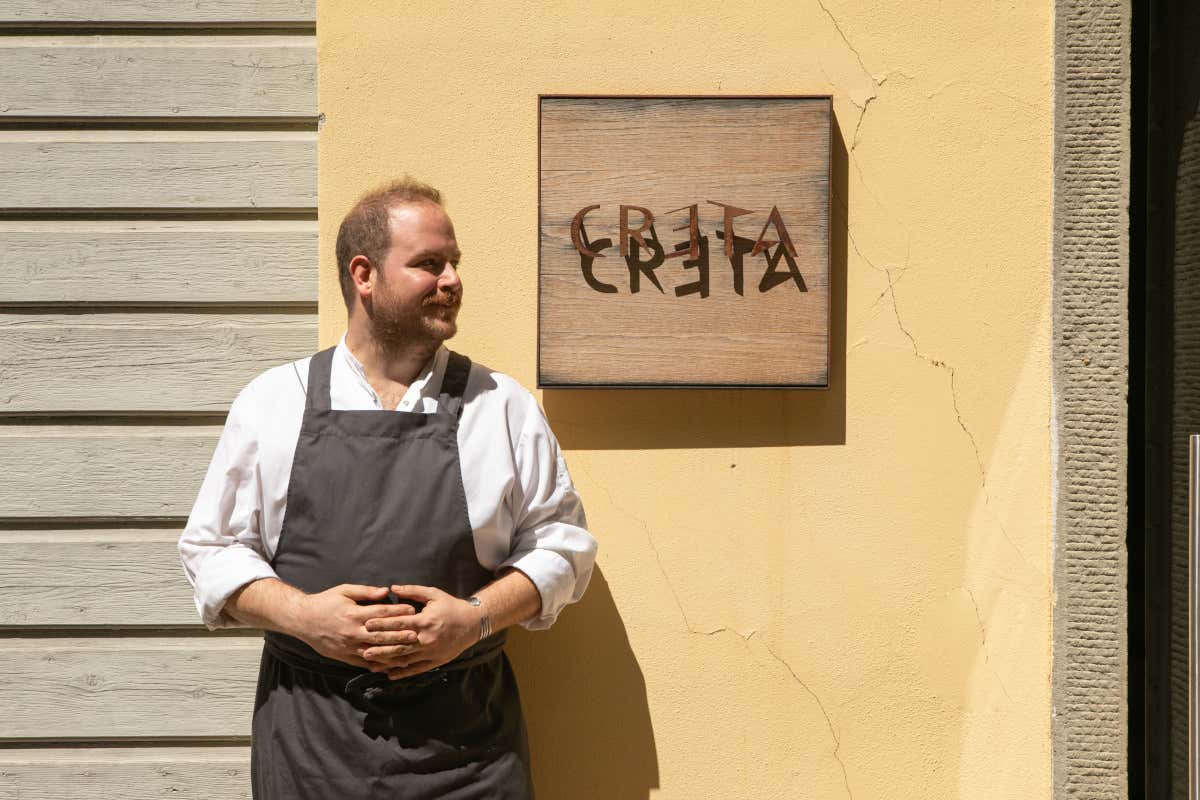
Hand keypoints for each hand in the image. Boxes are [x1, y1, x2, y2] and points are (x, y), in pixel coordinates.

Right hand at [294, 583, 419, 669]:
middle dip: (400, 636)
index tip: (412, 611)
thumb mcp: (344, 591)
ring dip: (392, 654)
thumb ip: (366, 591)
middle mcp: (352, 632)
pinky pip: (363, 663)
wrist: (303, 620)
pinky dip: (377, 665)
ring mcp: (348, 646)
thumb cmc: (325, 602)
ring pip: (374, 652)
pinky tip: (389, 666)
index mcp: (354, 614)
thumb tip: (386, 591)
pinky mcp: (344, 656)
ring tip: (409, 654)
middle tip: (416, 636)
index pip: (380, 613)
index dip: (397, 612)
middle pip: (381, 635)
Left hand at [361, 584, 480, 679]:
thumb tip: (392, 588)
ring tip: (371, 663)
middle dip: (380, 645)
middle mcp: (427, 638)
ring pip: (405, 658)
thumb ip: (412, 591)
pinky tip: (389, 674)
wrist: (473, 623)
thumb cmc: (451, 606)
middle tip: (362, 647)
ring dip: (386, 661)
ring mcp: (431, 651)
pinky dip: (402, 672)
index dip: (382, 624)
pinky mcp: (435, 661)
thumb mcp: (433, 594)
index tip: (367, 625)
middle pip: (399, 643)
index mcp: (425, 620)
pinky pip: (416, 669)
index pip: (399, 623)